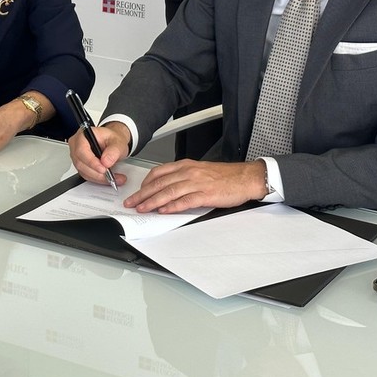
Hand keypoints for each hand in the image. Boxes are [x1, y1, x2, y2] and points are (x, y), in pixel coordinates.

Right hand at [68, 122, 130, 186]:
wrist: (113, 143)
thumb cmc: (112, 139)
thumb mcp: (117, 142)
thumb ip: (113, 151)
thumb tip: (106, 161)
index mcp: (83, 136)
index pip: (81, 150)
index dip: (91, 162)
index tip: (103, 169)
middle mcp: (77, 146)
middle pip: (81, 163)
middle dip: (97, 172)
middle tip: (111, 175)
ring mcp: (77, 157)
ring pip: (84, 172)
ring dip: (99, 178)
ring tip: (113, 178)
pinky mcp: (81, 166)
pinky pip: (87, 176)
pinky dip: (98, 179)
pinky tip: (109, 178)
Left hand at [123, 159, 266, 213]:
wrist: (245, 178)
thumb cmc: (224, 176)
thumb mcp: (199, 171)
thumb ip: (183, 177)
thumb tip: (166, 188)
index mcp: (186, 166)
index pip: (158, 172)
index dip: (145, 183)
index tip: (137, 192)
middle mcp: (189, 172)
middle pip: (160, 183)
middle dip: (143, 194)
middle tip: (132, 202)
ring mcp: (196, 183)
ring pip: (169, 192)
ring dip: (152, 201)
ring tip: (142, 209)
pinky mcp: (205, 195)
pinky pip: (185, 201)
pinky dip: (172, 206)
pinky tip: (163, 210)